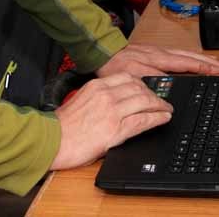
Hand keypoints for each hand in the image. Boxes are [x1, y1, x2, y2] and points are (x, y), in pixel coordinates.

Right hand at [51, 73, 172, 169]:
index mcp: (96, 85)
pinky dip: (157, 118)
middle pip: (139, 88)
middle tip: (161, 101)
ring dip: (160, 105)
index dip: (142, 83)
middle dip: (154, 94)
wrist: (52, 141)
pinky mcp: (116, 129)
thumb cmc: (62, 126)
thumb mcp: (80, 101)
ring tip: (167, 109)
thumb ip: (98, 97)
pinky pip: (143, 120)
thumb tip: (116, 100)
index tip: (148, 89)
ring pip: (145, 102)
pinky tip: (163, 118)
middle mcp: (106, 94)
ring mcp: (112, 110)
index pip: (127, 78)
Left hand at [96, 43, 218, 78]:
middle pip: (188, 57)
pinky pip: (175, 52)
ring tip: (213, 61)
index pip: (185, 64)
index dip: (202, 68)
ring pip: (183, 54)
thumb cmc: (114, 66)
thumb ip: (152, 81)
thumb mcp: (132, 76)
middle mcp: (159, 54)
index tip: (216, 70)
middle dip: (206, 62)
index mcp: (157, 60)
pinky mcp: (151, 51)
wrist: (101, 53)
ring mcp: (156, 51)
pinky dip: (187, 55)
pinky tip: (190, 58)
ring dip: (199, 57)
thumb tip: (170, 86)